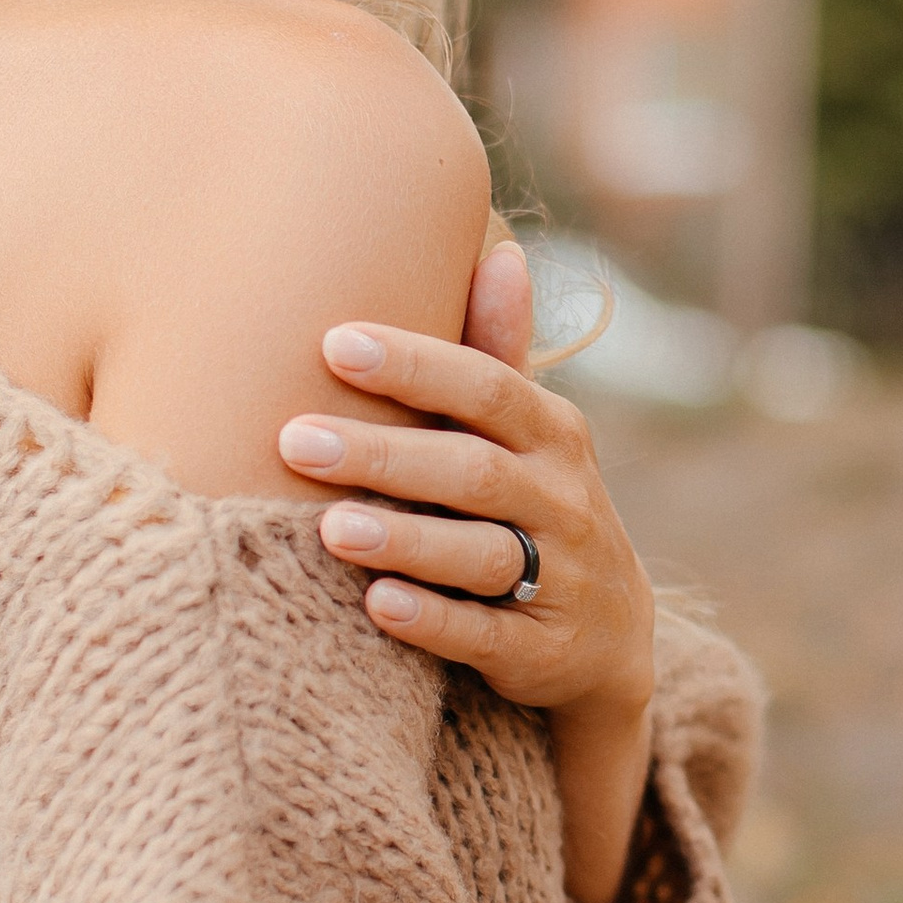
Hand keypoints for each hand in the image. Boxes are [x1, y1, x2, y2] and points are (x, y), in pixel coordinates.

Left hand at [280, 247, 657, 902]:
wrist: (608, 637)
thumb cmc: (535, 508)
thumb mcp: (530, 434)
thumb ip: (499, 353)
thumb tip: (499, 251)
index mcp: (553, 433)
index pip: (487, 386)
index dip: (416, 365)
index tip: (334, 343)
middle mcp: (565, 500)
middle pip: (474, 469)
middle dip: (384, 453)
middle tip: (294, 440)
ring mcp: (561, 578)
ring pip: (481, 554)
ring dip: (405, 538)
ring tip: (329, 526)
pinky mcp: (542, 651)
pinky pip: (486, 635)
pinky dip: (434, 621)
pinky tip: (377, 605)